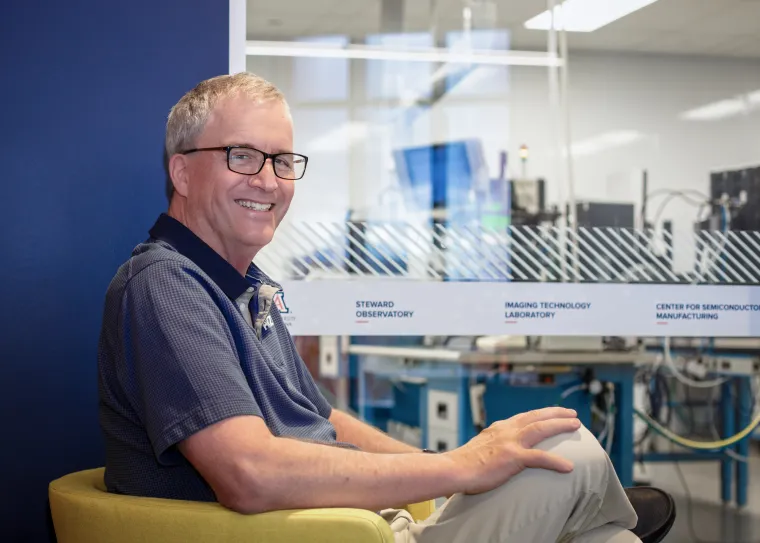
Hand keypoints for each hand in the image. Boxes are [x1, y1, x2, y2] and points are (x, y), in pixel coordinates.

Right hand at [446, 407, 580, 495]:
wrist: (454, 469)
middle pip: (536, 417)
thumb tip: (499, 452)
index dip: (541, 414)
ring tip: (576, 425)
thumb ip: (493, 445)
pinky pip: (540, 458)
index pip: (524, 416)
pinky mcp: (513, 457)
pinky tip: (568, 466)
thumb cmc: (463, 463)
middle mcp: (506, 430)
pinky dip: (556, 461)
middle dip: (556, 413)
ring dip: (560, 425)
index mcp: (499, 428)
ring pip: (541, 429)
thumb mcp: (481, 447)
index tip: (552, 413)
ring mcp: (510, 442)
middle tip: (572, 414)